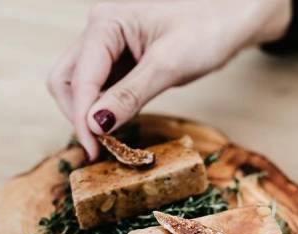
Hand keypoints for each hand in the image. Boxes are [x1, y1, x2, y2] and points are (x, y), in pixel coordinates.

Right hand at [47, 0, 290, 158]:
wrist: (232, 21)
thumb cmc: (207, 30)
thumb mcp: (169, 65)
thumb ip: (130, 95)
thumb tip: (96, 124)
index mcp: (106, 23)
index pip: (78, 77)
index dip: (82, 116)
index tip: (93, 149)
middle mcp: (100, 32)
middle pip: (66, 80)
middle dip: (77, 115)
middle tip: (99, 149)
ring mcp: (109, 47)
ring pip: (79, 86)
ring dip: (88, 115)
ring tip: (109, 143)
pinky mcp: (121, 62)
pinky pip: (101, 89)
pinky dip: (104, 111)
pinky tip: (116, 130)